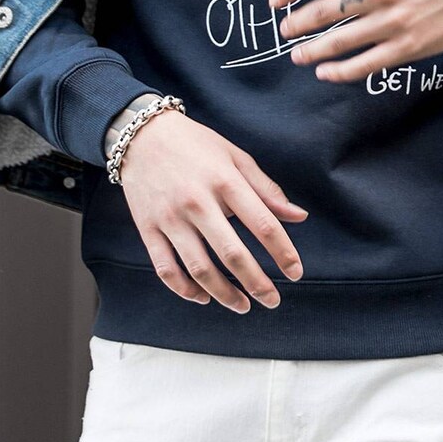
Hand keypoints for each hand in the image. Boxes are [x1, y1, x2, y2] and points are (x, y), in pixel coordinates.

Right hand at [117, 111, 307, 313]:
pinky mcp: (147, 228)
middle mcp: (198, 201)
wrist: (143, 135)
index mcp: (225, 180)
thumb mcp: (235, 157)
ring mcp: (170, 217)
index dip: (283, 252)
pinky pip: (166, 269)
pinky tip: (203, 297)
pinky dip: (185, 290)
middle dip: (257, 283)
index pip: (263, 224)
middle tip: (273, 301)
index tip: (295, 272)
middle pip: (232, 254)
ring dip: (224, 294)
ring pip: (199, 268)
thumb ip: (267, 189)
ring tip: (243, 306)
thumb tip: (299, 217)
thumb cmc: (196, 145)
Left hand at [268, 0, 442, 83]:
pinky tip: (325, 72)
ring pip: (341, 40)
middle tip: (284, 31)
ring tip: (297, 55)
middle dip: (298, 23)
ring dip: (312, 50)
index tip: (275, 0)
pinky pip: (365, 63)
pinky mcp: (406, 47)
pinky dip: (341, 71)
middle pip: (326, 10)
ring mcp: (393, 21)